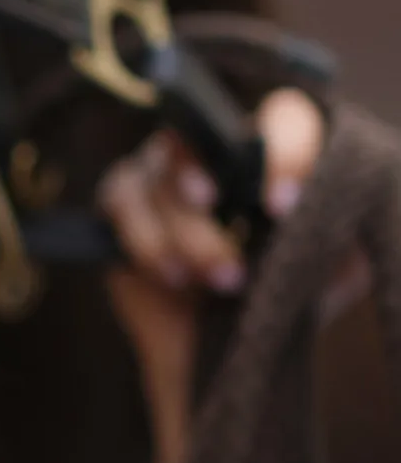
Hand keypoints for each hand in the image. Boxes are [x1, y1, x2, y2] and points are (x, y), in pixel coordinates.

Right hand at [97, 89, 345, 462]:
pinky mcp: (124, 202)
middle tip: (221, 227)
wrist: (233, 345)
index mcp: (279, 148)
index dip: (282, 152)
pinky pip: (120, 201)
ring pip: (159, 178)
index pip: (282, 117)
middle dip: (206, 183)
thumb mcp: (342, 261)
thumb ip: (341, 224)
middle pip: (199, 135)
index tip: (282, 205)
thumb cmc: (293, 291)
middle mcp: (217, 148)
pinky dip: (146, 242)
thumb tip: (320, 197)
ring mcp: (165, 172)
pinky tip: (174, 277)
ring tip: (223, 282)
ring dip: (188, 235)